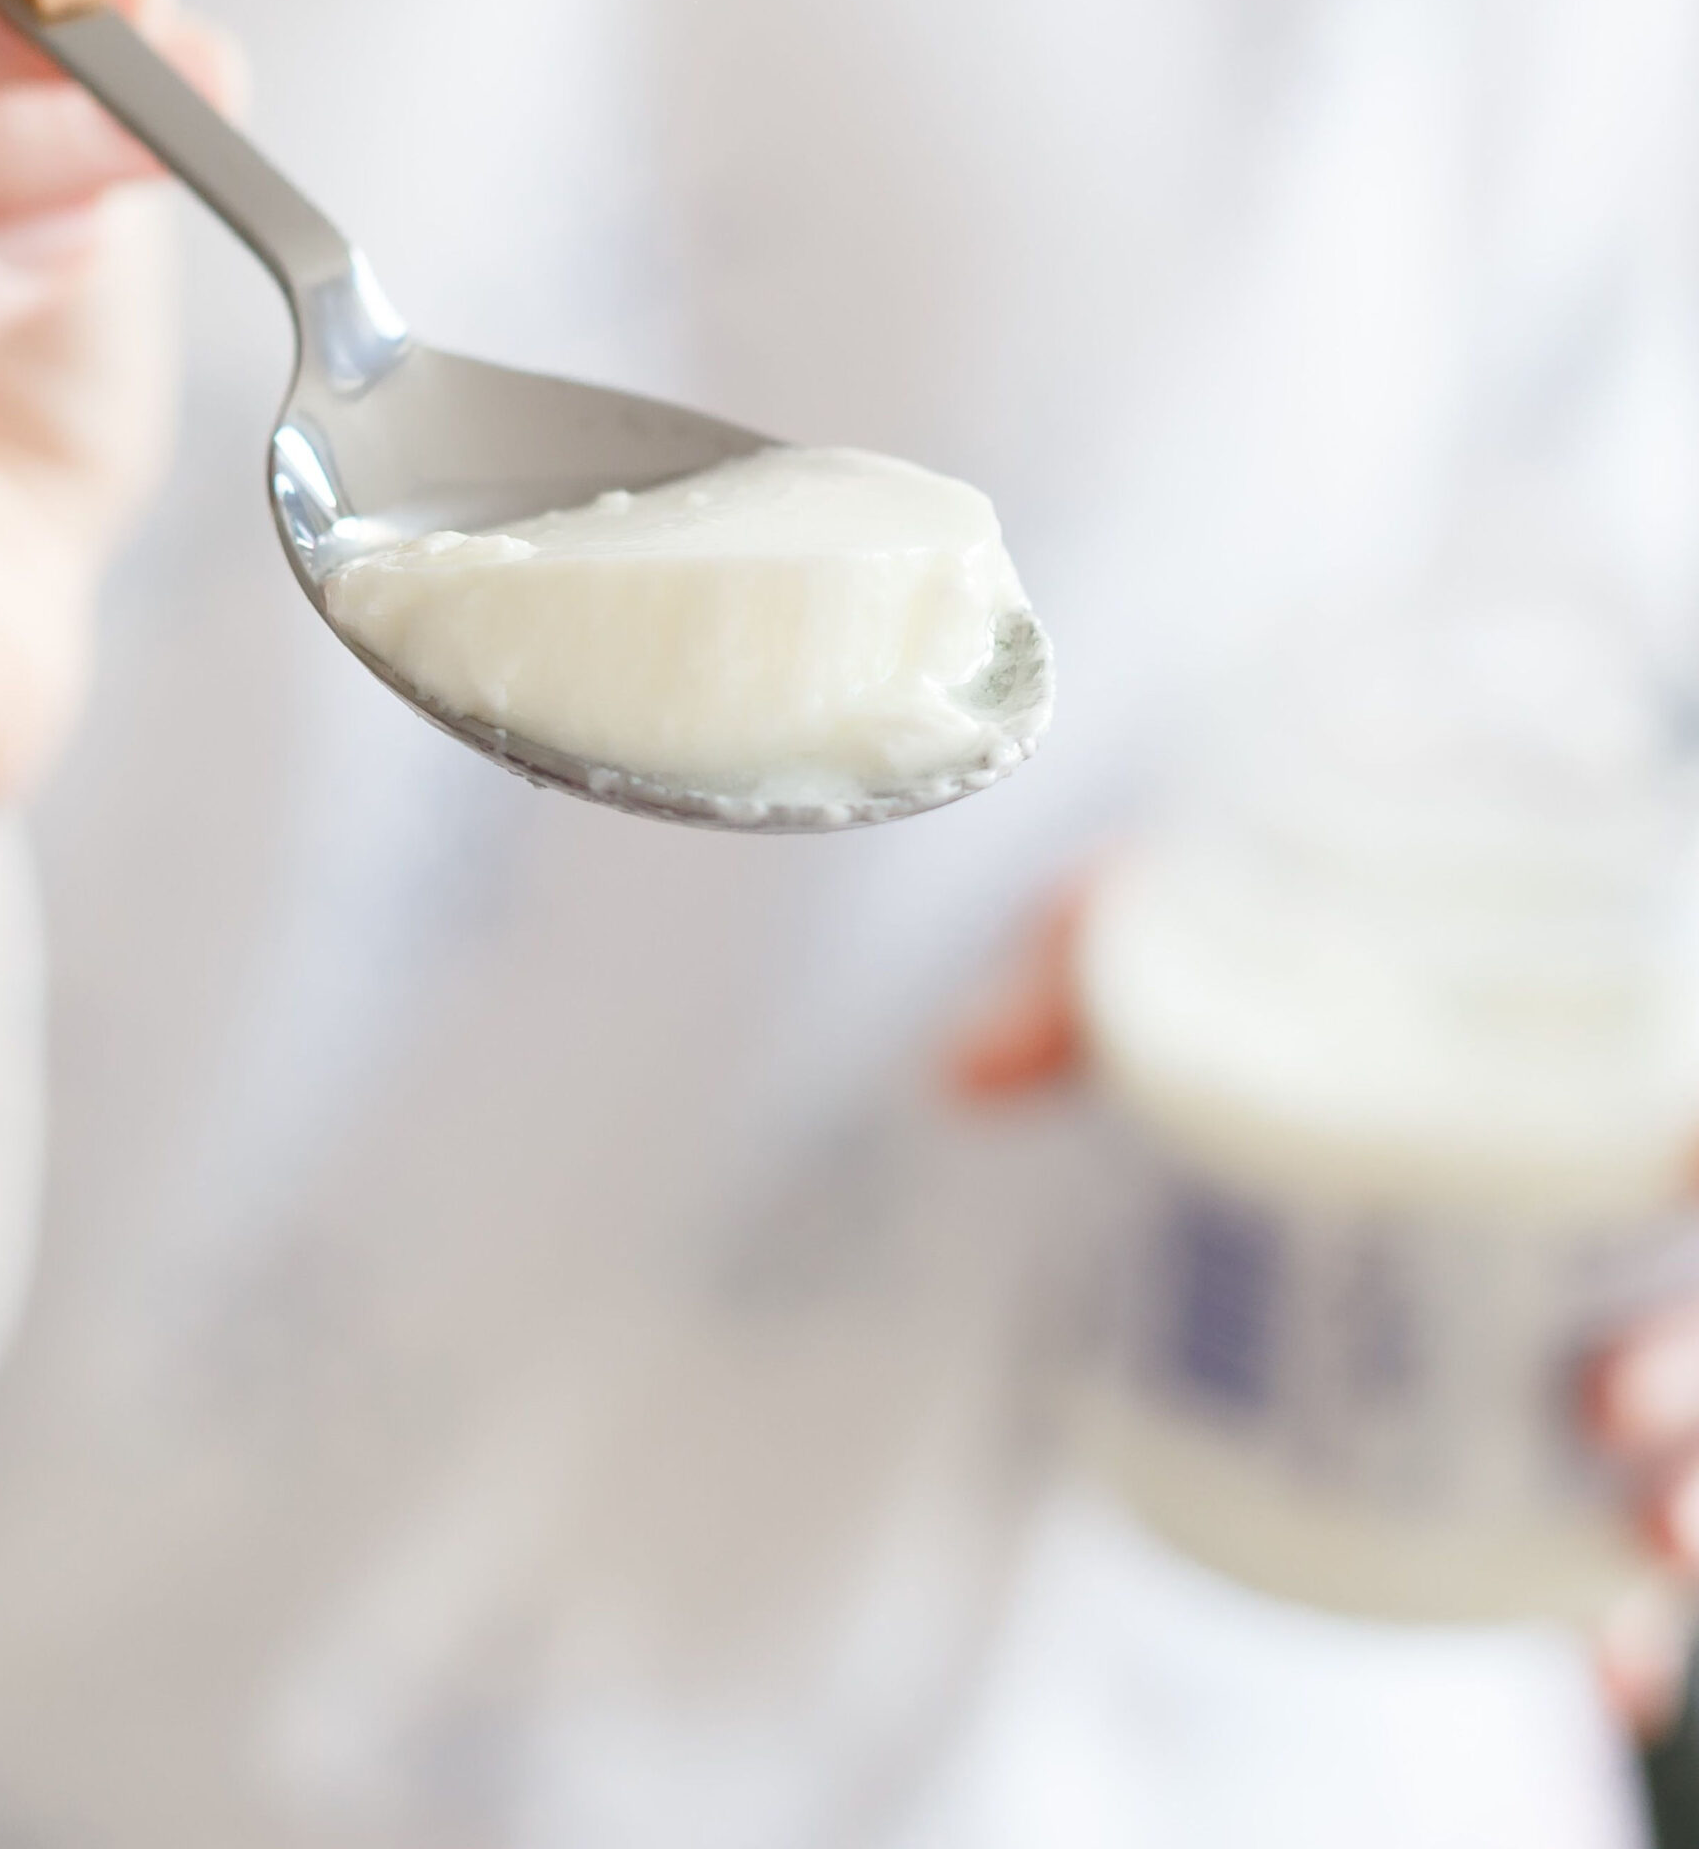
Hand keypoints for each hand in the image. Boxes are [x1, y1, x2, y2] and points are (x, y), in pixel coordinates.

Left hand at [951, 882, 1698, 1734]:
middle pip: (1697, 1260)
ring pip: (1697, 1387)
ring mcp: (1586, 1284)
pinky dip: (1630, 1601)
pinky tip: (1602, 1666)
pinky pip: (1623, 1503)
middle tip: (1603, 1399)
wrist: (1221, 963)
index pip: (1679, 1085)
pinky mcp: (1538, 1385)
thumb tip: (962, 1075)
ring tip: (1645, 1552)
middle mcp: (1601, 1155)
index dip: (1698, 1144)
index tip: (1683, 1177)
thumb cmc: (1227, 923)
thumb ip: (1067, 970)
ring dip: (1696, 1486)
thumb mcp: (1143, 923)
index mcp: (1557, 1011)